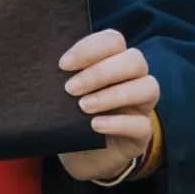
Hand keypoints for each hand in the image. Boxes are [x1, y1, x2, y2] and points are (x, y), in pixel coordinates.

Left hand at [57, 29, 158, 182]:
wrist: (78, 153)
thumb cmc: (70, 112)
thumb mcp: (64, 89)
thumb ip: (64, 72)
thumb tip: (46, 59)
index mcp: (114, 60)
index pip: (113, 40)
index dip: (90, 48)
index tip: (63, 64)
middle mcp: (134, 79)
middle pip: (135, 60)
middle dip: (101, 72)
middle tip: (71, 88)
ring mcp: (142, 106)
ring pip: (148, 88)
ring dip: (112, 95)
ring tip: (83, 106)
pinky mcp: (142, 135)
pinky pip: (143, 125)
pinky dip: (118, 123)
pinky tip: (95, 126)